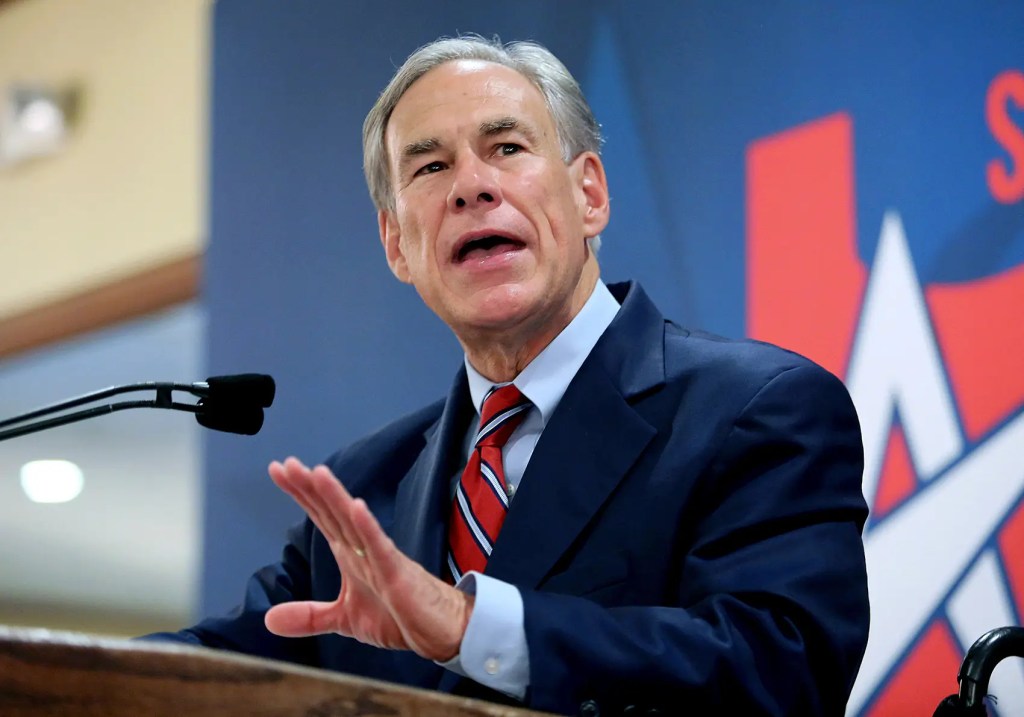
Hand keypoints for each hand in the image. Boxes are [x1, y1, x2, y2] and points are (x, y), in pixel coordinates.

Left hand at [264, 457, 473, 661]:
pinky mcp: (397, 572)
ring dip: (335, 497)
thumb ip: (308, 616)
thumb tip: (269, 619)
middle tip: (286, 463)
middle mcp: (362, 548)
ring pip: (353, 521)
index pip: (321, 516)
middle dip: (310, 487)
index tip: (278, 470)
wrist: (438, 629)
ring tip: (317, 473)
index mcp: (349, 553)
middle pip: (332, 511)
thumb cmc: (398, 616)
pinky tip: (356, 508)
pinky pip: (380, 547)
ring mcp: (380, 557)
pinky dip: (368, 527)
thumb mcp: (344, 618)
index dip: (301, 493)